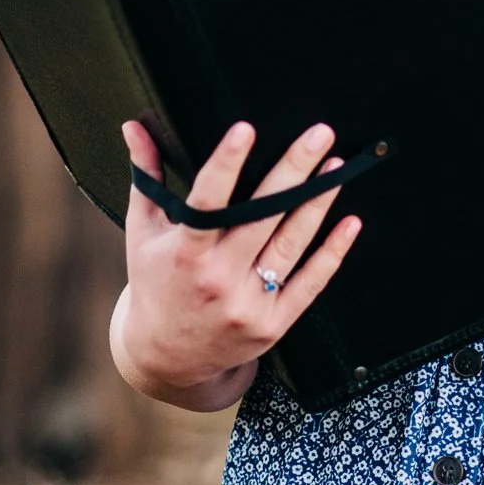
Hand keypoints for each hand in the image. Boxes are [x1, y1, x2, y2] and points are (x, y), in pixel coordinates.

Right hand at [116, 117, 361, 401]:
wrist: (167, 358)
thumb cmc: (155, 282)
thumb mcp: (143, 231)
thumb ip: (146, 177)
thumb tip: (134, 125)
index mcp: (184, 253)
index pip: (207, 202)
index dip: (225, 164)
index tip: (245, 128)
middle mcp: (216, 279)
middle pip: (262, 216)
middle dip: (293, 170)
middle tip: (319, 133)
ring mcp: (247, 304)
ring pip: (291, 245)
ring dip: (318, 202)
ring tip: (336, 166)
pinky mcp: (272, 324)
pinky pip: (309, 283)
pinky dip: (332, 252)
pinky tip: (349, 222)